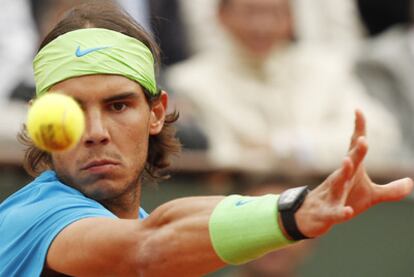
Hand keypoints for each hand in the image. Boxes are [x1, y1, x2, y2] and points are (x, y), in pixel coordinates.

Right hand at [295, 110, 412, 237]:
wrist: (314, 216)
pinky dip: (341, 212)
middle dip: (357, 152)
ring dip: (343, 171)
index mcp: (352, 171)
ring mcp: (333, 194)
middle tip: (363, 139)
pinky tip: (348, 212)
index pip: (355, 148)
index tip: (358, 110)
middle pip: (350, 163)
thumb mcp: (371, 196)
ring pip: (337, 181)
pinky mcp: (329, 211)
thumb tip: (411, 182)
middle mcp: (341, 179)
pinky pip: (335, 212)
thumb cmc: (343, 200)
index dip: (358, 130)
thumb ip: (391, 190)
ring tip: (348, 161)